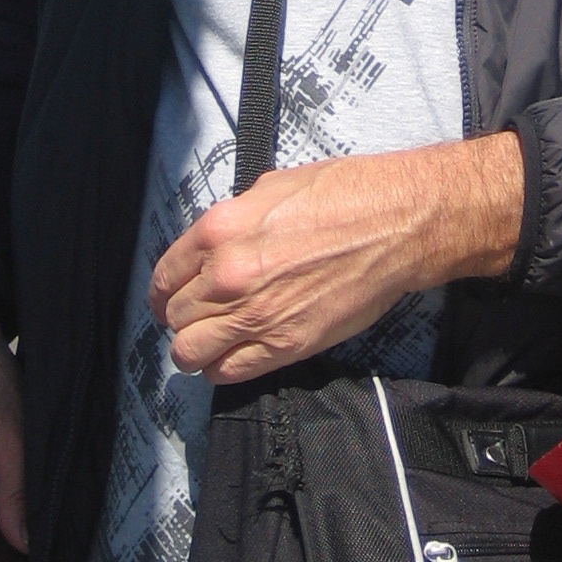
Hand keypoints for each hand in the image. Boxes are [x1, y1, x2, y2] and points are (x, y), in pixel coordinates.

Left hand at [150, 132, 523, 384]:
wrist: (397, 223)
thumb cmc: (345, 194)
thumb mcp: (272, 187)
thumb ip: (233, 221)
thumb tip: (217, 244)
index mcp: (219, 230)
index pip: (164, 276)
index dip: (165, 292)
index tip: (172, 298)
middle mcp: (227, 275)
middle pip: (174, 316)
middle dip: (182, 318)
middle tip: (200, 317)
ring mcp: (254, 314)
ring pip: (188, 352)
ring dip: (196, 349)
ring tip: (212, 342)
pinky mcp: (284, 344)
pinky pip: (226, 373)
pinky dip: (221, 369)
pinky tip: (234, 356)